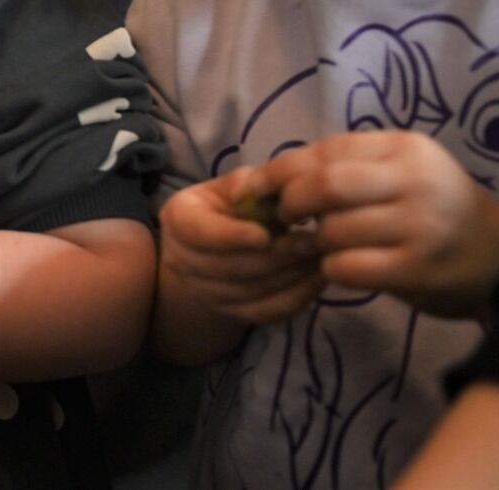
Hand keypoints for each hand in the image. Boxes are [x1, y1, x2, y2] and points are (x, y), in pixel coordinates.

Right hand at [158, 166, 324, 325]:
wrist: (223, 241)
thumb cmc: (232, 203)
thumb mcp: (237, 185)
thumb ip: (250, 186)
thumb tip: (266, 192)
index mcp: (178, 219)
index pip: (201, 233)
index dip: (233, 236)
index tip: (266, 235)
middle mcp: (181, 260)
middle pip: (229, 267)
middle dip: (274, 257)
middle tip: (312, 243)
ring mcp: (202, 291)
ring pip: (250, 293)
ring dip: (290, 276)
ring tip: (320, 257)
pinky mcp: (229, 312)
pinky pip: (265, 312)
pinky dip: (295, 297)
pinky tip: (317, 279)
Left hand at [263, 131, 498, 318]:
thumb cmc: (438, 210)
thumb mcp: (404, 172)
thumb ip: (352, 167)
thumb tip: (278, 174)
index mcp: (406, 149)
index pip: (328, 150)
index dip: (285, 168)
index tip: (259, 185)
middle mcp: (414, 182)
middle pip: (325, 184)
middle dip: (292, 201)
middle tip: (282, 216)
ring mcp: (417, 226)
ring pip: (332, 228)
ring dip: (312, 239)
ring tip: (317, 243)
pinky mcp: (415, 269)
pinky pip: (346, 266)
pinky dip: (331, 267)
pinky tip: (339, 267)